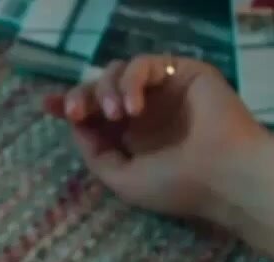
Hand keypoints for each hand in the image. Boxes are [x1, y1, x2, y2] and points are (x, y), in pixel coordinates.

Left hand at [40, 54, 270, 224]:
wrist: (225, 177)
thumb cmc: (178, 186)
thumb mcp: (122, 179)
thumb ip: (95, 153)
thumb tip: (76, 125)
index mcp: (133, 136)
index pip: (95, 113)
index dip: (71, 104)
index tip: (47, 105)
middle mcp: (147, 111)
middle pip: (100, 87)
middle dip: (81, 96)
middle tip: (75, 111)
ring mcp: (165, 90)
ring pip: (119, 72)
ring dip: (106, 90)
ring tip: (116, 115)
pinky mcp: (183, 72)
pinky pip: (145, 64)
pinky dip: (132, 81)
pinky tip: (132, 108)